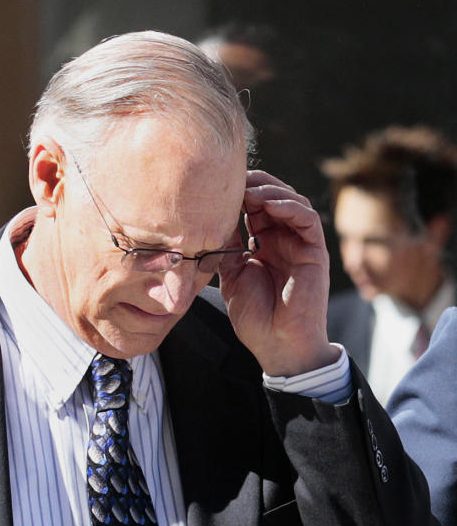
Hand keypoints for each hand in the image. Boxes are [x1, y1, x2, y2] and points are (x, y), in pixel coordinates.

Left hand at [219, 169, 338, 376]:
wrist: (278, 345)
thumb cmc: (255, 318)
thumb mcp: (232, 276)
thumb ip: (227, 247)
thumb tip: (211, 218)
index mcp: (263, 244)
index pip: (254, 207)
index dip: (239, 194)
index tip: (217, 187)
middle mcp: (283, 239)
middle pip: (273, 197)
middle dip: (254, 185)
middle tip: (233, 180)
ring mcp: (300, 243)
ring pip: (291, 202)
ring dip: (270, 191)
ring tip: (249, 190)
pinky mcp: (315, 251)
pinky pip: (307, 219)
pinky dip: (289, 207)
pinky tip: (269, 204)